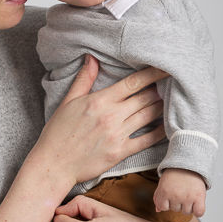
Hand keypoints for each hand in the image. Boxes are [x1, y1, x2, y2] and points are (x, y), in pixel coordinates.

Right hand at [34, 55, 166, 188]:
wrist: (54, 164)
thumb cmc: (58, 132)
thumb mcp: (68, 101)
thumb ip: (84, 79)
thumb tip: (92, 57)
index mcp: (99, 100)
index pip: (133, 83)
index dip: (153, 74)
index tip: (165, 68)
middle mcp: (111, 116)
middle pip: (145, 98)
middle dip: (158, 90)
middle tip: (168, 85)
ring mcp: (117, 135)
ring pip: (149, 115)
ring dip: (161, 107)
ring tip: (168, 101)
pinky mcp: (120, 152)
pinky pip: (147, 140)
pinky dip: (159, 132)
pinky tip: (167, 126)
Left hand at [154, 168, 206, 216]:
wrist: (189, 162)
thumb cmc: (176, 173)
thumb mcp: (163, 183)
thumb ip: (158, 197)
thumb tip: (158, 210)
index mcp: (164, 191)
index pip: (163, 208)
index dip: (167, 202)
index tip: (171, 194)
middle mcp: (175, 195)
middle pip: (176, 210)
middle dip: (178, 203)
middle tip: (182, 190)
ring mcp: (187, 197)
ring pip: (187, 212)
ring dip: (189, 205)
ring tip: (189, 193)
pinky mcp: (199, 197)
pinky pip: (199, 213)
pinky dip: (198, 211)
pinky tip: (197, 203)